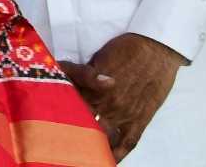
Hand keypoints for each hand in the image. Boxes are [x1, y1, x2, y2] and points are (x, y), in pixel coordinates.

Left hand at [59, 33, 184, 159]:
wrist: (157, 50)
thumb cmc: (126, 49)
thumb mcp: (98, 58)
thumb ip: (85, 75)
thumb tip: (72, 83)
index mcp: (92, 86)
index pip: (69, 102)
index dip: (60, 108)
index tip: (49, 117)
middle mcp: (106, 103)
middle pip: (82, 121)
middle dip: (71, 128)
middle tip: (60, 137)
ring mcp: (124, 114)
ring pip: (101, 135)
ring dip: (90, 141)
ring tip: (78, 150)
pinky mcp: (140, 121)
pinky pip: (127, 143)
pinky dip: (117, 154)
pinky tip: (108, 160)